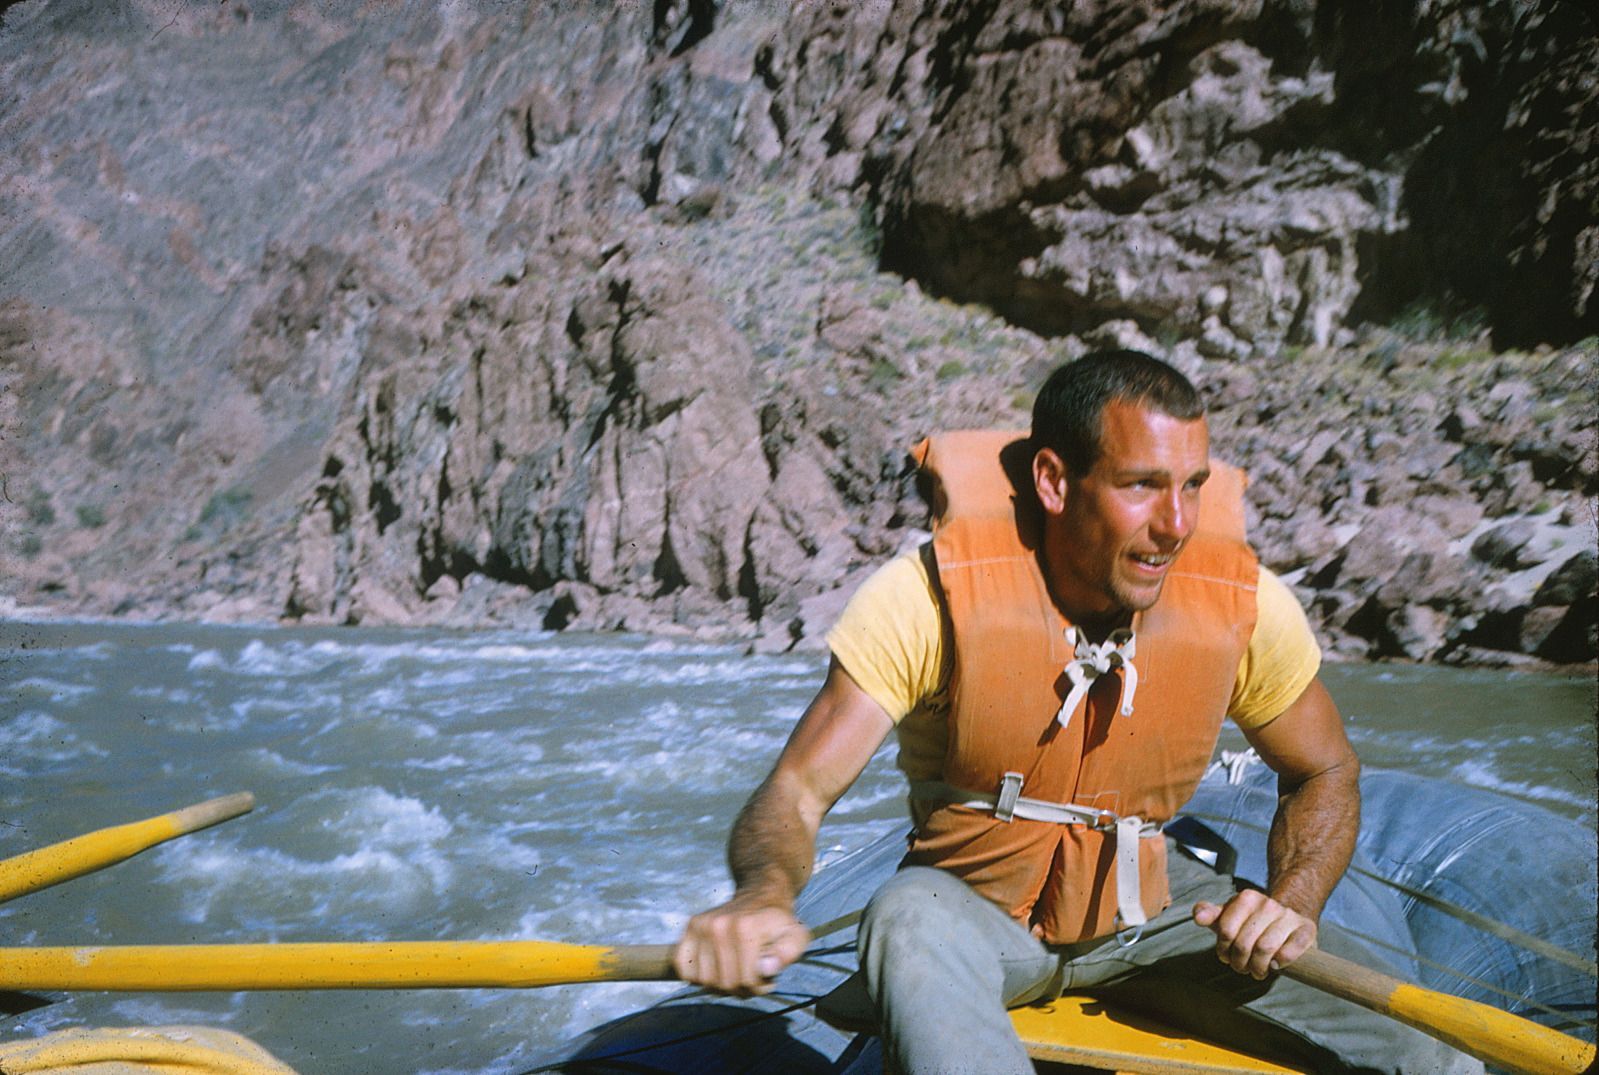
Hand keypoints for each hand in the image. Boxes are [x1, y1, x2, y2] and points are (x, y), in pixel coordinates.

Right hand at [673, 893, 810, 995]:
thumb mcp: (796, 936)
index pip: (746, 980)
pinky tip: (714, 969)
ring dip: (720, 985)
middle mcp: (718, 925)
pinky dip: (696, 976)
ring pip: (703, 980)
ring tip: (735, 972)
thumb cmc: (778, 922)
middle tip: (752, 977)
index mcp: (745, 928)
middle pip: (724, 983)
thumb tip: (766, 968)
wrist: (760, 895)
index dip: (759, 986)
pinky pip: (682, 967)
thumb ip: (788, 953)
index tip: (767, 977)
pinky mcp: (690, 928)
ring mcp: (701, 925)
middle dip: (741, 988)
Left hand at [1193, 890, 1316, 979]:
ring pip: (1266, 948)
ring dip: (1258, 967)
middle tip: (1242, 968)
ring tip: (1257, 971)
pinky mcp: (1306, 930)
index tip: (1226, 957)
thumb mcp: (1229, 916)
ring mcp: (1289, 916)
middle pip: (1245, 943)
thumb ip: (1210, 915)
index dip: (1223, 950)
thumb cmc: (1252, 921)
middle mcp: (1268, 904)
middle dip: (1240, 963)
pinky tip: (1275, 965)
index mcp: (1246, 897)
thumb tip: (1197, 917)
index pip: (1226, 930)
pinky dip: (1280, 962)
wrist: (1288, 918)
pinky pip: (1291, 950)